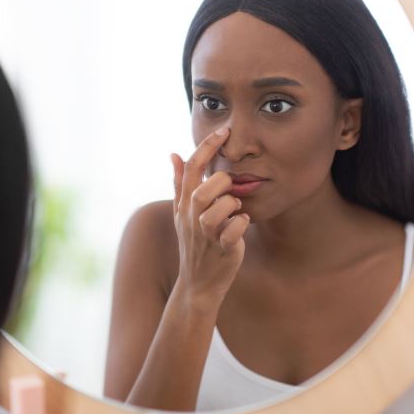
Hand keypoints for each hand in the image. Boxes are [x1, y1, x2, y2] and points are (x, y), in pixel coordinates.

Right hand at [171, 127, 249, 305]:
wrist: (198, 283)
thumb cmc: (195, 243)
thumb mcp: (181, 213)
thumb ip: (179, 183)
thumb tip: (172, 154)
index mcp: (184, 205)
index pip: (190, 168)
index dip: (207, 146)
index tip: (224, 130)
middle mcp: (192, 218)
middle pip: (202, 189)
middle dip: (221, 183)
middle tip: (230, 190)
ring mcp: (206, 235)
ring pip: (218, 209)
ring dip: (231, 205)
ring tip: (235, 211)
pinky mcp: (223, 250)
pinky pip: (234, 231)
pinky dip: (241, 225)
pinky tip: (241, 226)